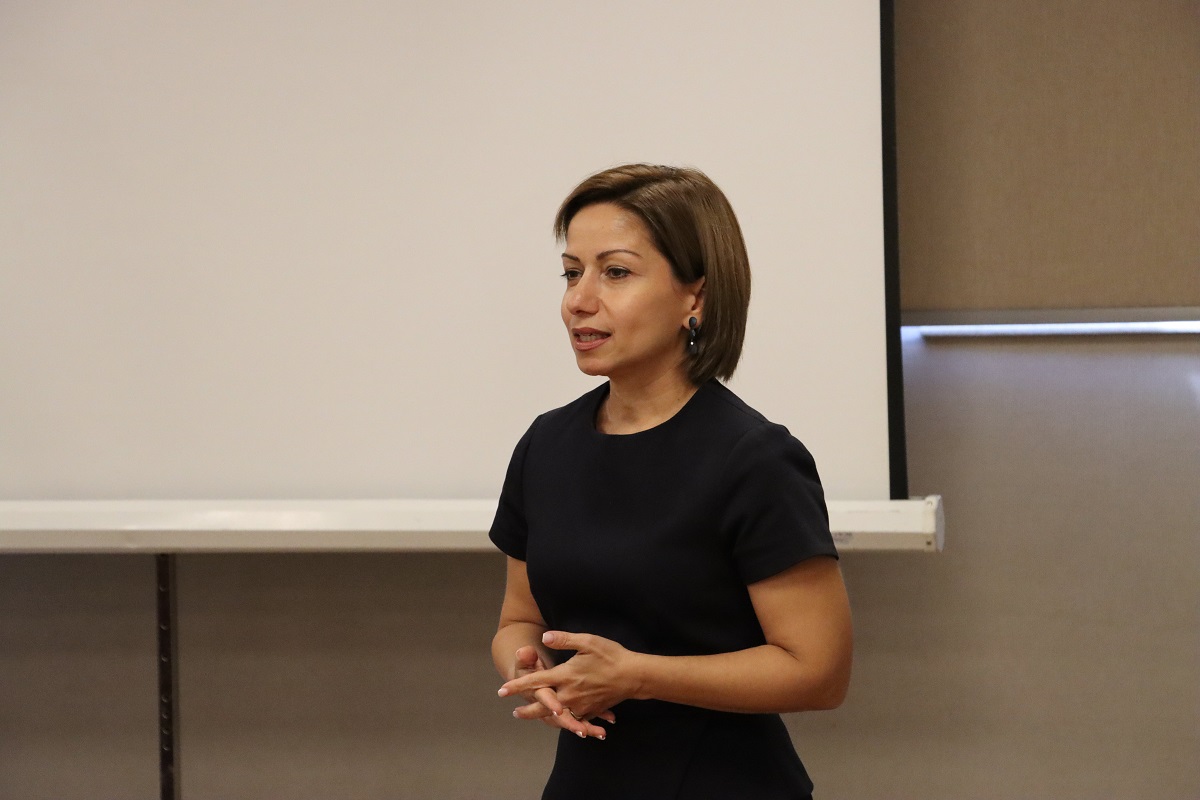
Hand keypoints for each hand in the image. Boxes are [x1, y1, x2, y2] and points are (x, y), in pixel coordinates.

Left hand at [499, 631, 636, 729]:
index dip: (517, 686)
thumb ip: (563, 640)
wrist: (633, 676)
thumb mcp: (587, 641)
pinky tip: (562, 719)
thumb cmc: (610, 656)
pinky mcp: (591, 711)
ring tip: (533, 717)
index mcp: (565, 676)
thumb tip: (544, 638)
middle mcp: (569, 694)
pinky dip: (566, 720)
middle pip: (542, 706)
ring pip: (556, 715)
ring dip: (542, 716)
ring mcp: (580, 705)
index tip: (502, 690)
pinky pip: (574, 718)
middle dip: (527, 710)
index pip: (535, 681)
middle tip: (515, 712)